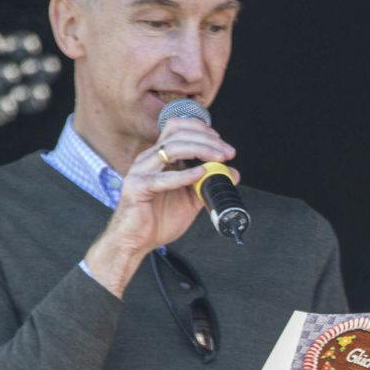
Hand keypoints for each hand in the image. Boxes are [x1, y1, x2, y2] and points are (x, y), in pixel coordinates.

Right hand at [83, 113, 239, 292]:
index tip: (223, 144)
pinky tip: (200, 174)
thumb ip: (209, 185)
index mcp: (159, 158)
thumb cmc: (158, 219)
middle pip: (177, 134)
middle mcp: (148, 159)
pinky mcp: (137, 188)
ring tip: (219, 159)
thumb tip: (233, 174)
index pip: (178, 129)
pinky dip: (184, 175)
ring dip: (200, 150)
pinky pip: (162, 178)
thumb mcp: (191, 199)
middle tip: (228, 152)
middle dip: (207, 140)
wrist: (136, 241)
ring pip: (171, 149)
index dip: (202, 131)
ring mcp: (141, 171)